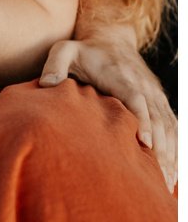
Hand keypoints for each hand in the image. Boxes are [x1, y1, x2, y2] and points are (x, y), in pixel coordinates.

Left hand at [40, 36, 176, 190]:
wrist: (112, 40)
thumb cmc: (83, 51)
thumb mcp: (64, 50)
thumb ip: (55, 65)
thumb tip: (46, 84)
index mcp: (121, 76)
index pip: (136, 98)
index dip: (143, 119)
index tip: (145, 142)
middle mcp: (143, 87)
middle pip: (157, 118)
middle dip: (161, 146)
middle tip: (159, 176)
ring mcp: (155, 96)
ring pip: (169, 127)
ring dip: (171, 153)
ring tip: (167, 182)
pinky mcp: (160, 103)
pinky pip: (173, 128)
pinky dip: (175, 149)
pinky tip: (172, 173)